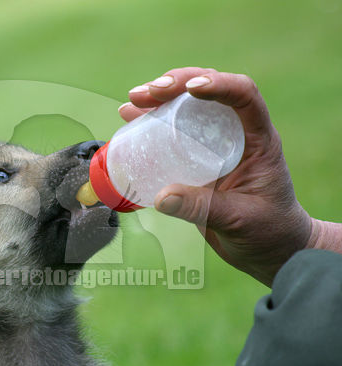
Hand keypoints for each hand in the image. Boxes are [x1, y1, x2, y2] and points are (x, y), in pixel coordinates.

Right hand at [119, 67, 311, 285]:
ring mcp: (213, 145)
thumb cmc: (267, 232)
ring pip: (188, 107)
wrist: (268, 250)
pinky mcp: (195, 159)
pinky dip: (151, 121)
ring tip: (133, 100)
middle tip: (147, 93)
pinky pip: (172, 132)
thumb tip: (162, 197)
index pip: (244, 96)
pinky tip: (128, 116)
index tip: (190, 89)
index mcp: (258, 141)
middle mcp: (235, 135)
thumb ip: (202, 209)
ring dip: (160, 98)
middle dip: (177, 85)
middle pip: (208, 94)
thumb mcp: (239, 220)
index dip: (219, 84)